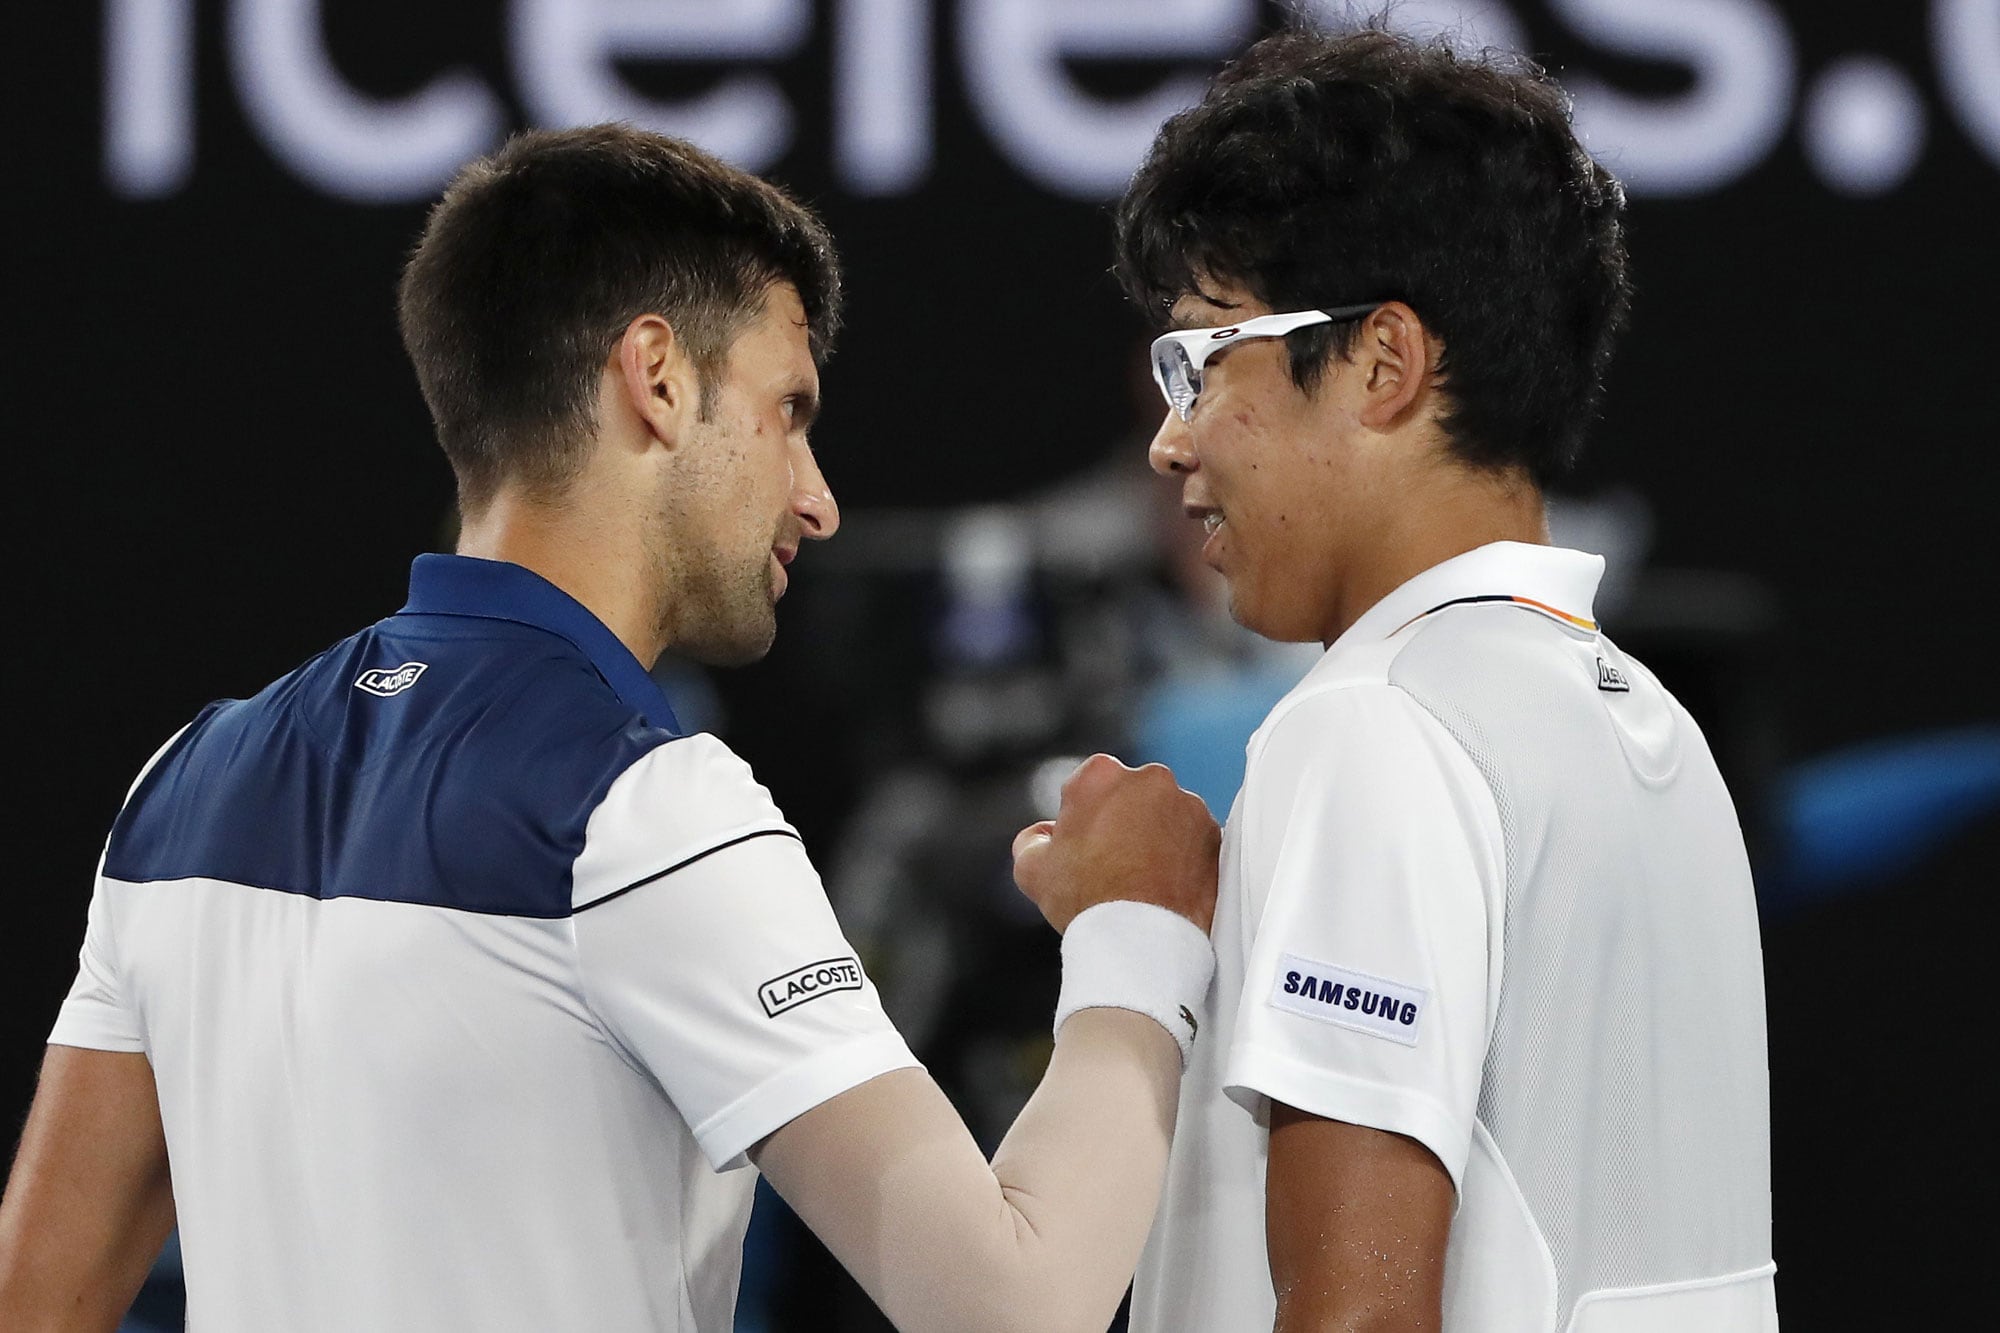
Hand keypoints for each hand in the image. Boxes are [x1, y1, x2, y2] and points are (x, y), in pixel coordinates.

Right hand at [1011, 754, 1219, 934]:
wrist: (1143, 939)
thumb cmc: (1086, 901)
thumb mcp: (1032, 869)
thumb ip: (1032, 839)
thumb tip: (1044, 835)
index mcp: (1101, 775)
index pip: (1089, 785)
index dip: (1083, 816)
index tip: (1084, 846)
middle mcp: (1149, 778)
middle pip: (1132, 794)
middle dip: (1124, 819)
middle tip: (1113, 863)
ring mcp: (1188, 804)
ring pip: (1166, 814)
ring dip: (1157, 835)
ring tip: (1143, 878)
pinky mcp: (1215, 834)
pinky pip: (1193, 839)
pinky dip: (1183, 855)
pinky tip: (1166, 883)